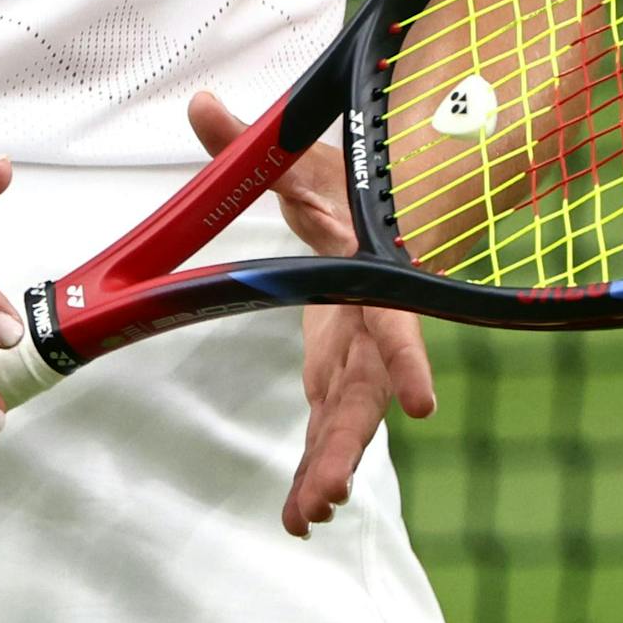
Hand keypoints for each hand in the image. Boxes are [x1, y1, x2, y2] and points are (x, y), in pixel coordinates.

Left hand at [187, 89, 436, 536]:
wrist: (373, 204)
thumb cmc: (344, 180)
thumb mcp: (302, 157)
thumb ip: (252, 142)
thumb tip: (201, 106)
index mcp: (375, 273)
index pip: (395, 319)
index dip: (407, 360)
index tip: (421, 405)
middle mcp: (373, 322)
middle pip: (366, 393)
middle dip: (348, 443)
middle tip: (326, 495)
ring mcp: (356, 352)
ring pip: (348, 420)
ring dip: (330, 467)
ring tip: (306, 516)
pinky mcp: (337, 368)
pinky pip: (329, 423)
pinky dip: (317, 465)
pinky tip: (301, 513)